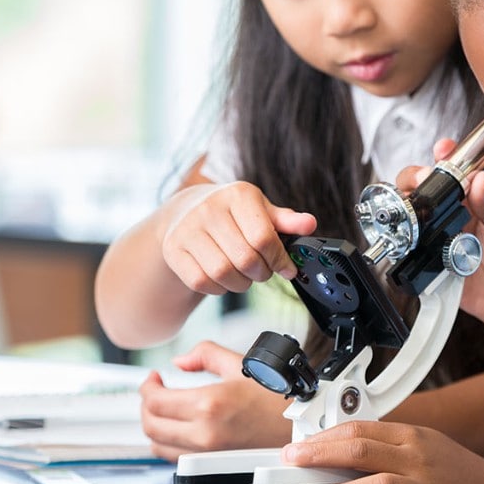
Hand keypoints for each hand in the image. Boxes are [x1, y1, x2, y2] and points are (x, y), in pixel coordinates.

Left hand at [138, 341, 290, 459]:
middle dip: (146, 405)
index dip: (146, 387)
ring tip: (163, 409)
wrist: (301, 427)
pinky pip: (175, 458)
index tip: (152, 378)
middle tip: (154, 391)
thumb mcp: (241, 364)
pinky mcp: (213, 465)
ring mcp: (208, 453)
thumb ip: (204, 354)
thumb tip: (180, 362)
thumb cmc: (277, 398)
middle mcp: (204, 433)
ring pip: (158, 446)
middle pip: (151, 425)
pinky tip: (178, 427)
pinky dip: (168, 442)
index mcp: (209, 404)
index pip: (155, 401)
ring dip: (154, 425)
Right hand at [161, 181, 315, 295]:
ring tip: (244, 275)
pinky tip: (223, 278)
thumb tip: (310, 225)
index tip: (287, 268)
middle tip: (263, 272)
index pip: (264, 238)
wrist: (187, 211)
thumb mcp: (262, 212)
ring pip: (222, 273)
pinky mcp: (173, 249)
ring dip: (240, 283)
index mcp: (238, 195)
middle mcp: (209, 208)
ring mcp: (188, 229)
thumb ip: (287, 221)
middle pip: (245, 259)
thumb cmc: (232, 214)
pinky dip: (217, 288)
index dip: (279, 259)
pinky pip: (201, 281)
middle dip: (261, 273)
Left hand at [282, 420, 483, 483]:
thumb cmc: (451, 470)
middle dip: (321, 455)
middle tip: (294, 462)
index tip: (300, 446)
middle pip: (361, 449)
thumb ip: (383, 445)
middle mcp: (414, 456)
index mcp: (408, 435)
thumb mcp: (418, 445)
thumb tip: (337, 448)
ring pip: (377, 483)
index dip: (324, 437)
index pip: (358, 428)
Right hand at [399, 138, 483, 336]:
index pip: (454, 171)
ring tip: (410, 207)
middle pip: (423, 190)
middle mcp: (453, 217)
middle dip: (415, 180)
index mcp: (473, 201)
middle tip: (421, 181)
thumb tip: (480, 180)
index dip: (444, 158)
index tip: (442, 150)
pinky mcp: (431, 264)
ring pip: (413, 217)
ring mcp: (440, 239)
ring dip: (406, 209)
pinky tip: (407, 238)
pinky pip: (411, 251)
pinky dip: (404, 243)